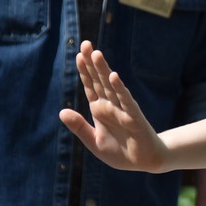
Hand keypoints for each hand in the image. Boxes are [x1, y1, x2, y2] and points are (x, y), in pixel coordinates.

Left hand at [59, 41, 167, 172]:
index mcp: (100, 109)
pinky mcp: (133, 117)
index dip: (84, 71)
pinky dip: (119, 88)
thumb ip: (79, 127)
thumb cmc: (120, 152)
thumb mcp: (93, 142)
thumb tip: (61, 112)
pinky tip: (113, 76)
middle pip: (99, 80)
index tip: (79, 54)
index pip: (90, 86)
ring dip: (103, 70)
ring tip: (96, 53)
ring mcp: (122, 109)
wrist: (144, 161)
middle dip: (92, 62)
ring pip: (110, 86)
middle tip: (86, 44)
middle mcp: (110, 105)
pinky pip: (125, 100)